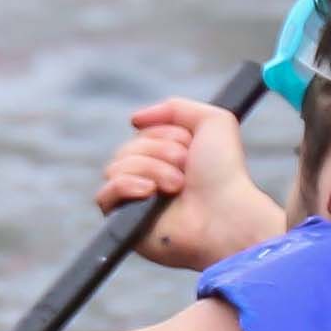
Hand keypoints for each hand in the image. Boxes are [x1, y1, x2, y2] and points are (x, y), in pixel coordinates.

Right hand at [96, 98, 287, 269]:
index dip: (167, 134)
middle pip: (127, 148)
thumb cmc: (224, 173)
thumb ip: (176, 107)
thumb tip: (135, 120)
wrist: (226, 213)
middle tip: (186, 168)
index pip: (143, 133)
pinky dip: (126, 186)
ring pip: (115, 167)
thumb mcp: (213, 121)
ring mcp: (136, 202)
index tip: (191, 147)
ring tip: (177, 186)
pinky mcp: (125, 224)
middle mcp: (150, 179)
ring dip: (151, 169)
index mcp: (168, 159)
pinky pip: (104, 195)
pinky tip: (150, 192)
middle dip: (160, 151)